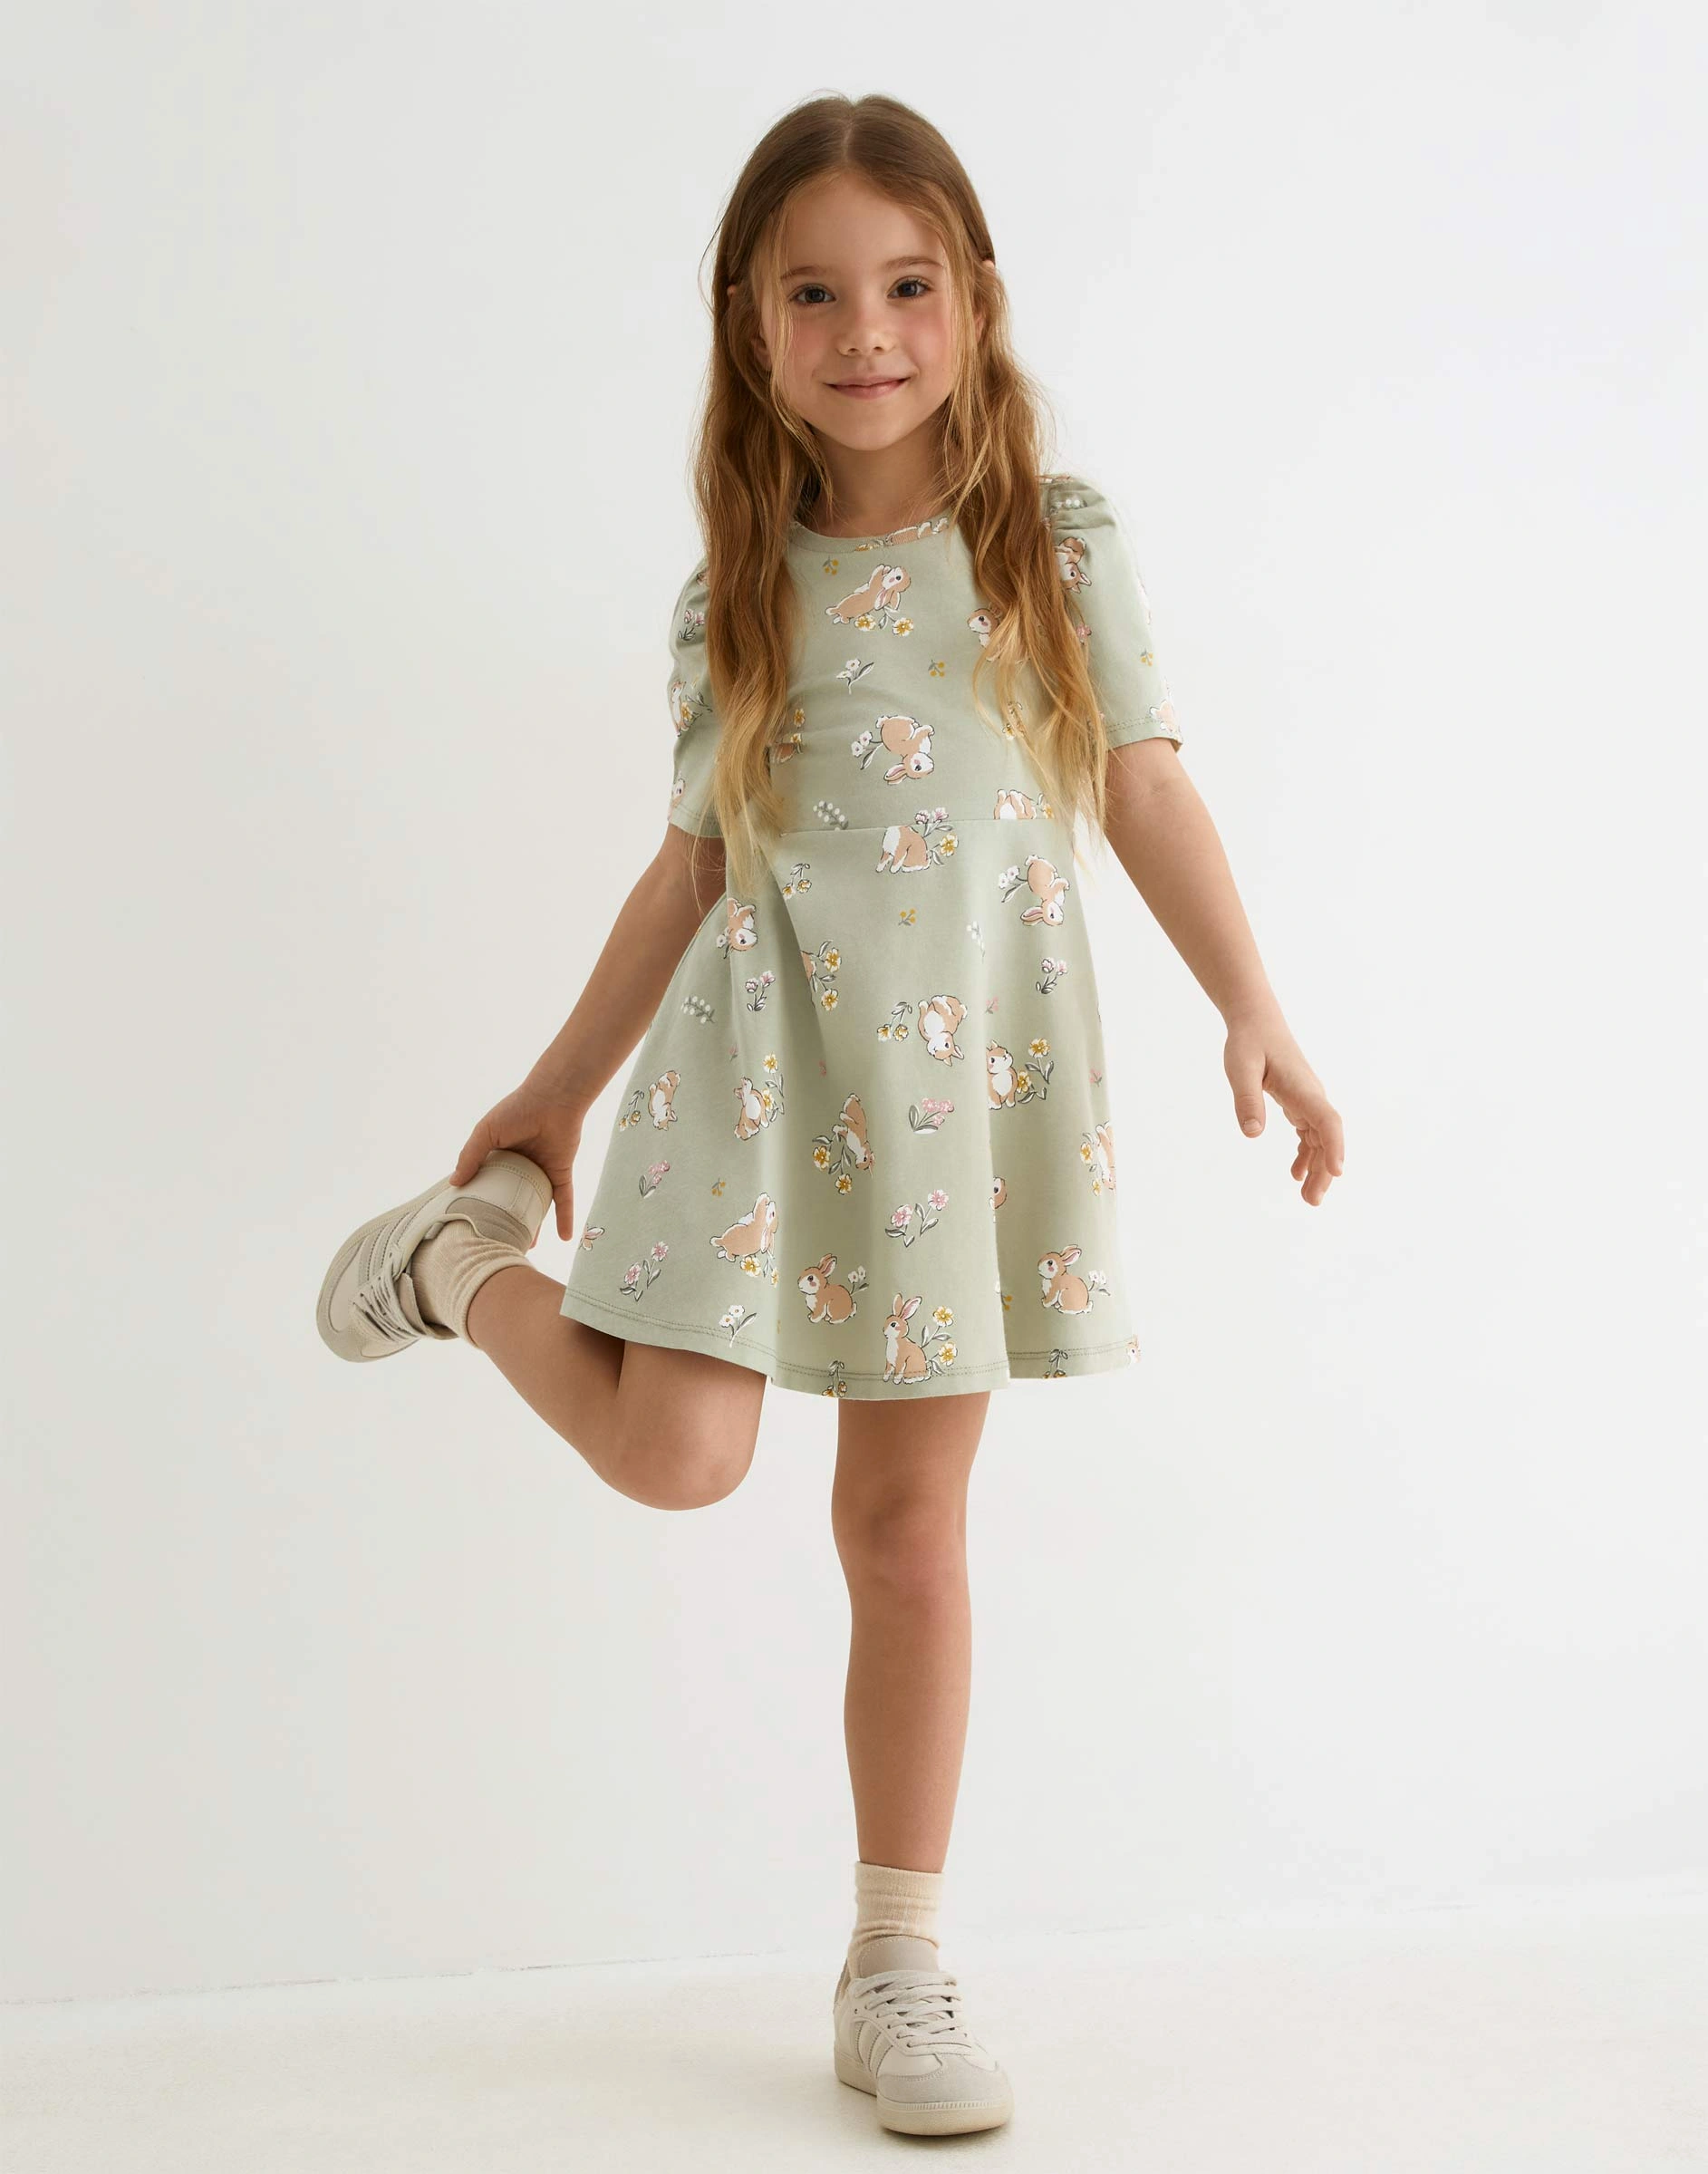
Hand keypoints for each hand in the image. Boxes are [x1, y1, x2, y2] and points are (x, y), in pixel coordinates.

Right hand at [449, 1078, 586, 1243]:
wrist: (554, 1098)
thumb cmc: (517, 1109)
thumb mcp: (486, 1132)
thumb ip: (470, 1156)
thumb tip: (454, 1184)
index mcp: (499, 1157)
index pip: (486, 1184)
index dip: (478, 1201)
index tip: (467, 1221)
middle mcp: (520, 1168)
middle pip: (511, 1200)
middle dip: (504, 1220)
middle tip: (495, 1242)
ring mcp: (541, 1172)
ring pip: (536, 1206)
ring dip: (532, 1226)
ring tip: (523, 1250)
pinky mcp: (561, 1173)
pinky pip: (564, 1200)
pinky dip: (566, 1218)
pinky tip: (565, 1238)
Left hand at [1223, 1008, 1344, 1205]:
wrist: (1256, 1022)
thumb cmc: (1249, 1042)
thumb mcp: (1240, 1069)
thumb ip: (1246, 1100)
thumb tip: (1252, 1134)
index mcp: (1302, 1089)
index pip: (1327, 1121)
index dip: (1334, 1147)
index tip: (1337, 1172)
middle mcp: (1311, 1096)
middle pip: (1327, 1138)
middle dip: (1324, 1170)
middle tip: (1311, 1201)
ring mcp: (1308, 1100)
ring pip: (1320, 1139)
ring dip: (1317, 1167)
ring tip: (1307, 1197)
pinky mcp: (1299, 1102)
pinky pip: (1309, 1132)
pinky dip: (1306, 1153)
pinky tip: (1296, 1173)